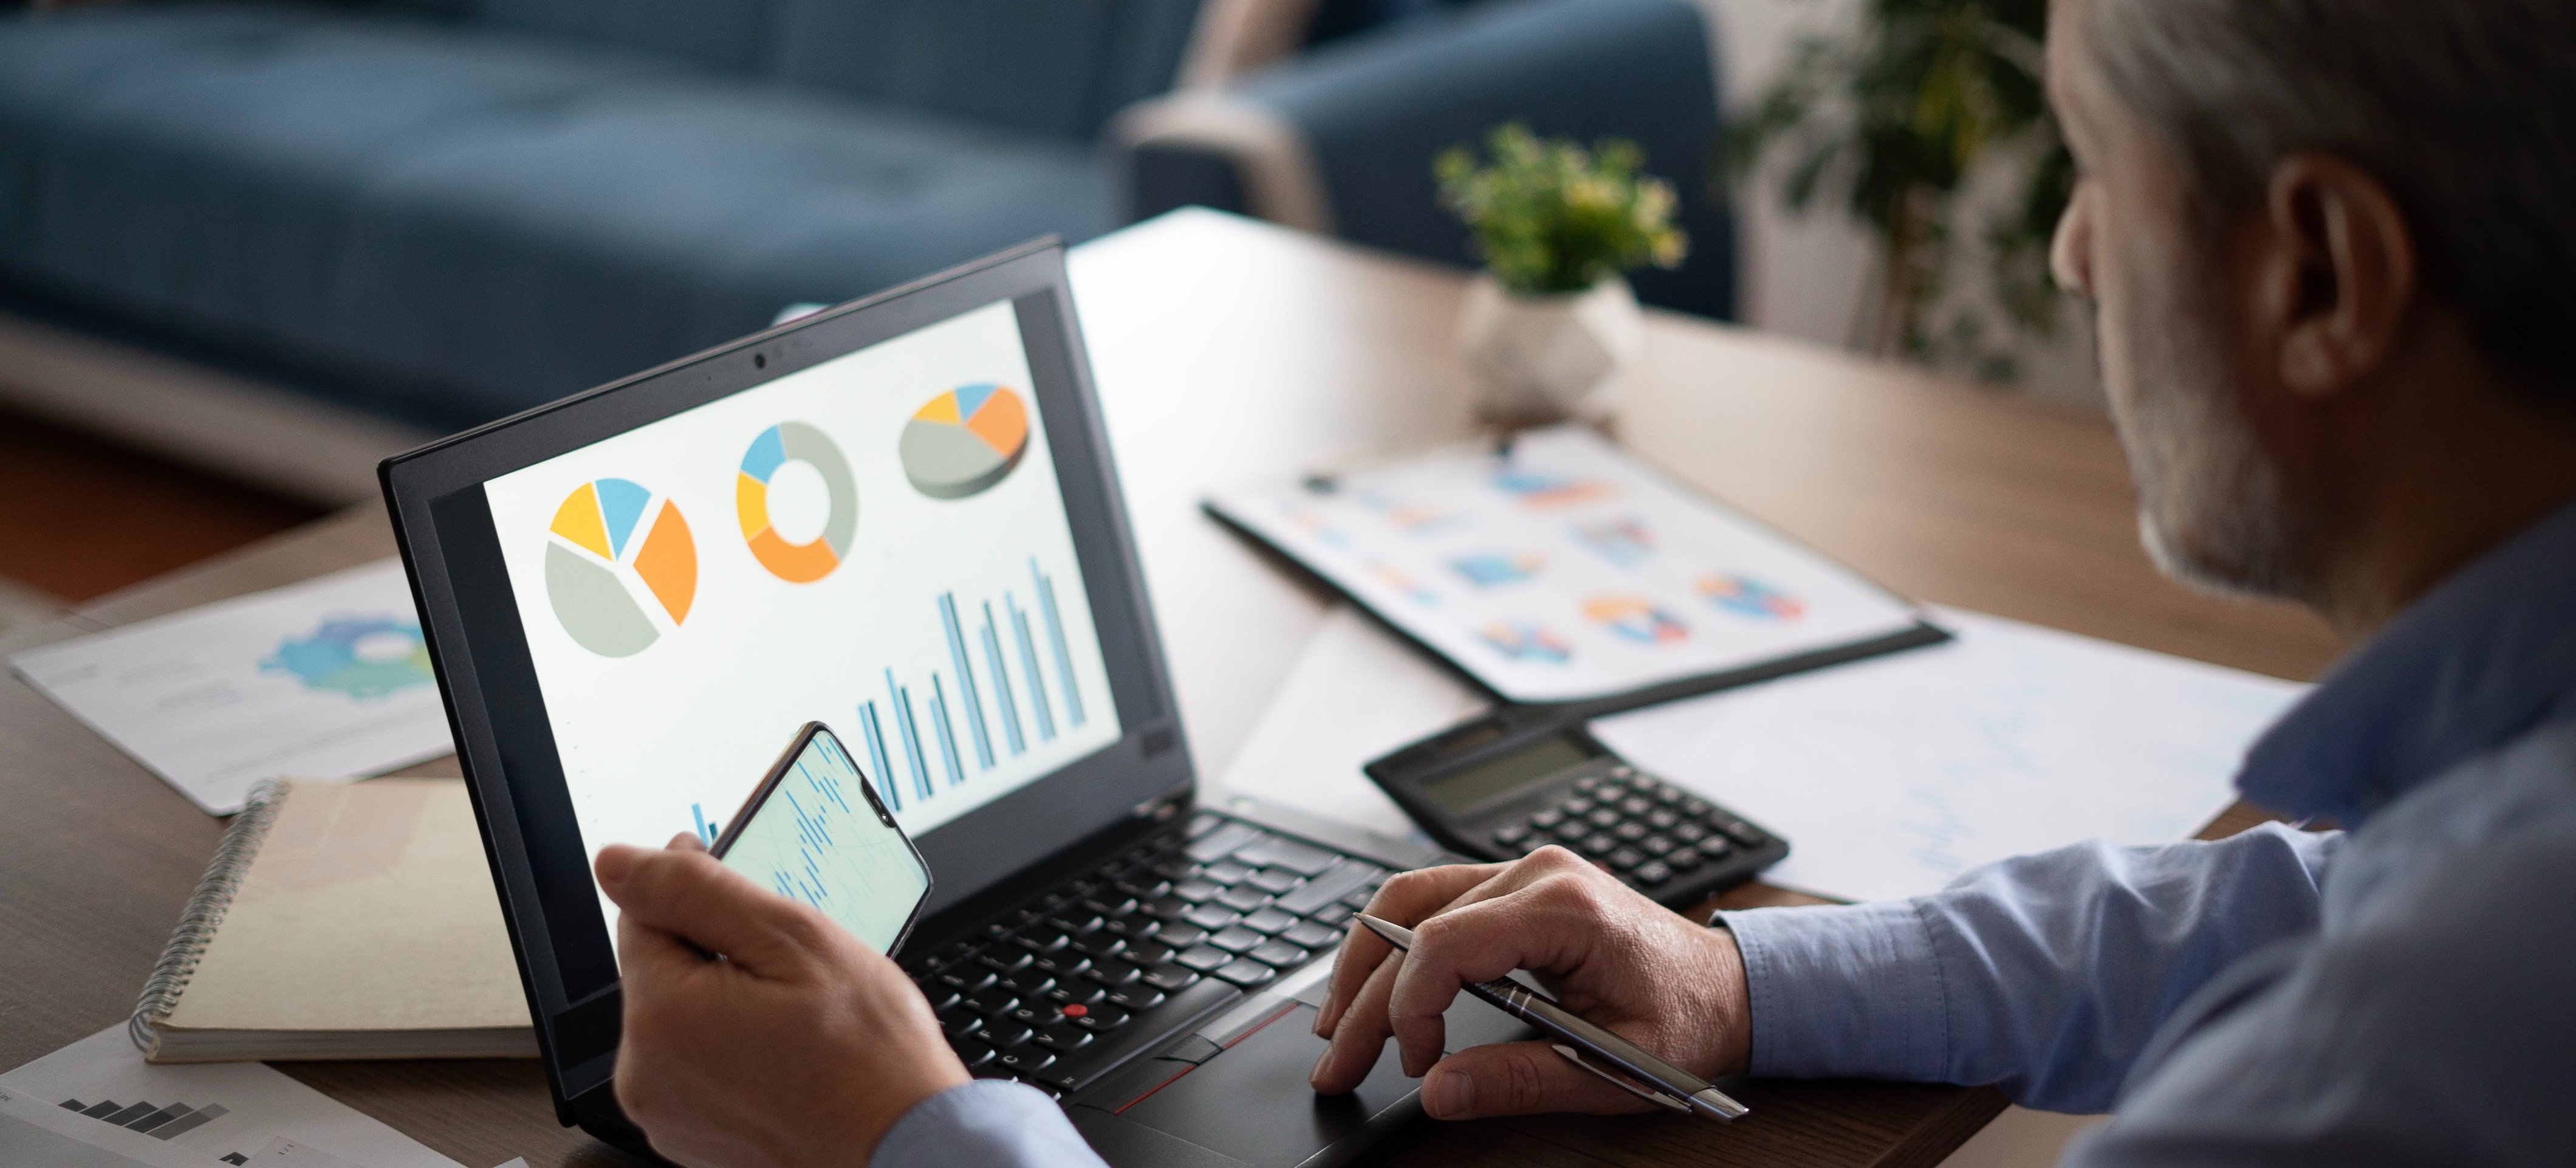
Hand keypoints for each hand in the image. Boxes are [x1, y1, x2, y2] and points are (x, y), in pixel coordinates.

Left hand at [595, 834, 968, 1167]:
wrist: (906, 1147)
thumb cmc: (868, 1056)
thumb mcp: (792, 940)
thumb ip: (695, 891)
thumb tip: (617, 862)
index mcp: (660, 1018)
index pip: (643, 916)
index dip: (696, 890)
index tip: (745, 889)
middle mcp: (645, 1075)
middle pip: (661, 970)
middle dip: (717, 951)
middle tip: (791, 961)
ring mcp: (667, 1114)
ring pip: (681, 1017)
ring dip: (726, 998)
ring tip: (797, 1010)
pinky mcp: (691, 1137)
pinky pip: (697, 1065)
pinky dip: (734, 1046)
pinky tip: (788, 1048)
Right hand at [1307, 845, 1750, 1120]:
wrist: (1731, 987)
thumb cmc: (1688, 1021)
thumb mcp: (1616, 1069)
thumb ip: (1522, 1081)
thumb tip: (1439, 1092)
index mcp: (1567, 908)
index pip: (1447, 942)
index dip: (1411, 1008)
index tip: (1415, 1063)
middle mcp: (1538, 873)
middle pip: (1414, 920)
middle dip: (1365, 998)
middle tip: (1336, 1063)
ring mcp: (1525, 870)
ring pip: (1410, 896)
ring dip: (1364, 961)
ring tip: (1336, 1023)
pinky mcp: (1517, 885)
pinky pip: (1436, 899)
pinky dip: (1396, 943)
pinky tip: (1375, 986)